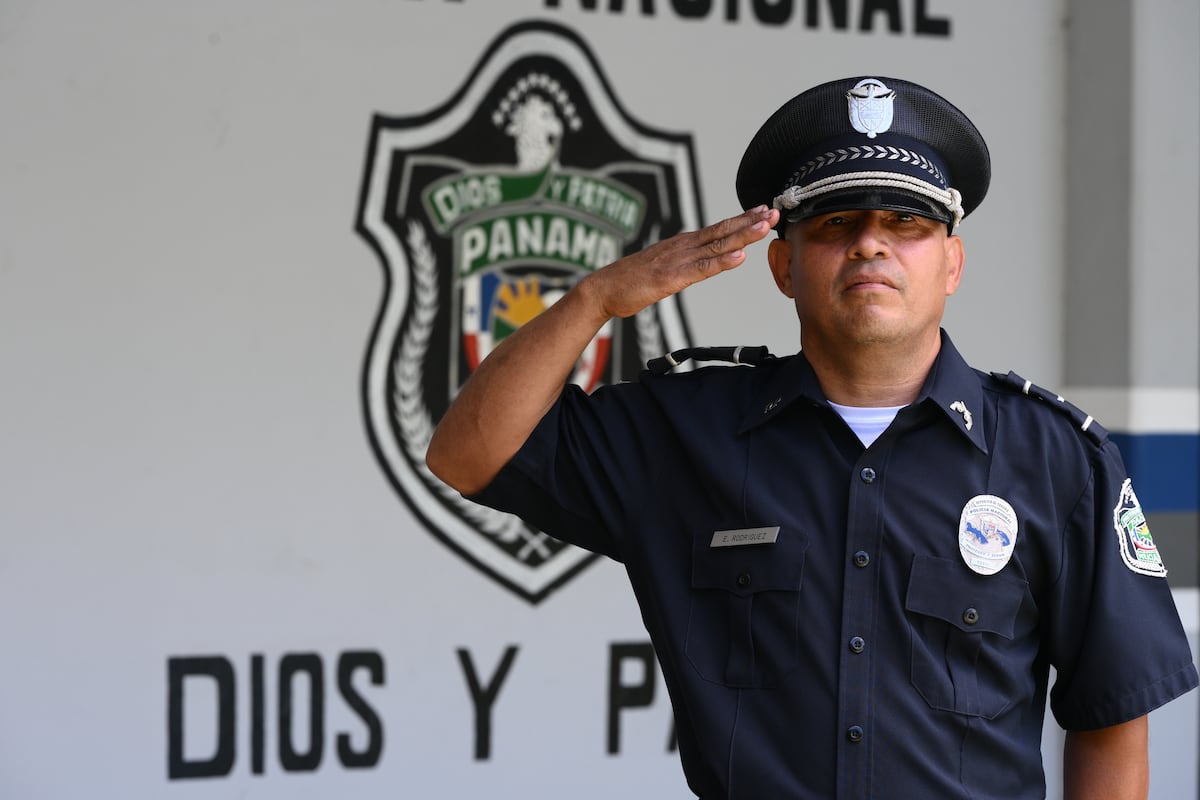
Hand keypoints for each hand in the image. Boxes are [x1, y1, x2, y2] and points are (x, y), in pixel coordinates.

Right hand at [578, 205, 778, 320]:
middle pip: (722, 231)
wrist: (601, 289)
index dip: (742, 220)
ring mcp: (676, 260)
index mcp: (681, 245)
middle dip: (750, 221)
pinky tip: (739, 257)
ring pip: (716, 246)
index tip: (763, 211)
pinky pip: (701, 269)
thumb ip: (684, 264)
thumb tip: (702, 261)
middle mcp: (682, 247)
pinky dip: (721, 262)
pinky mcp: (670, 277)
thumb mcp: (663, 270)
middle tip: (774, 210)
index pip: (717, 229)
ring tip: (764, 227)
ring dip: (743, 236)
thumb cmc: (629, 282)